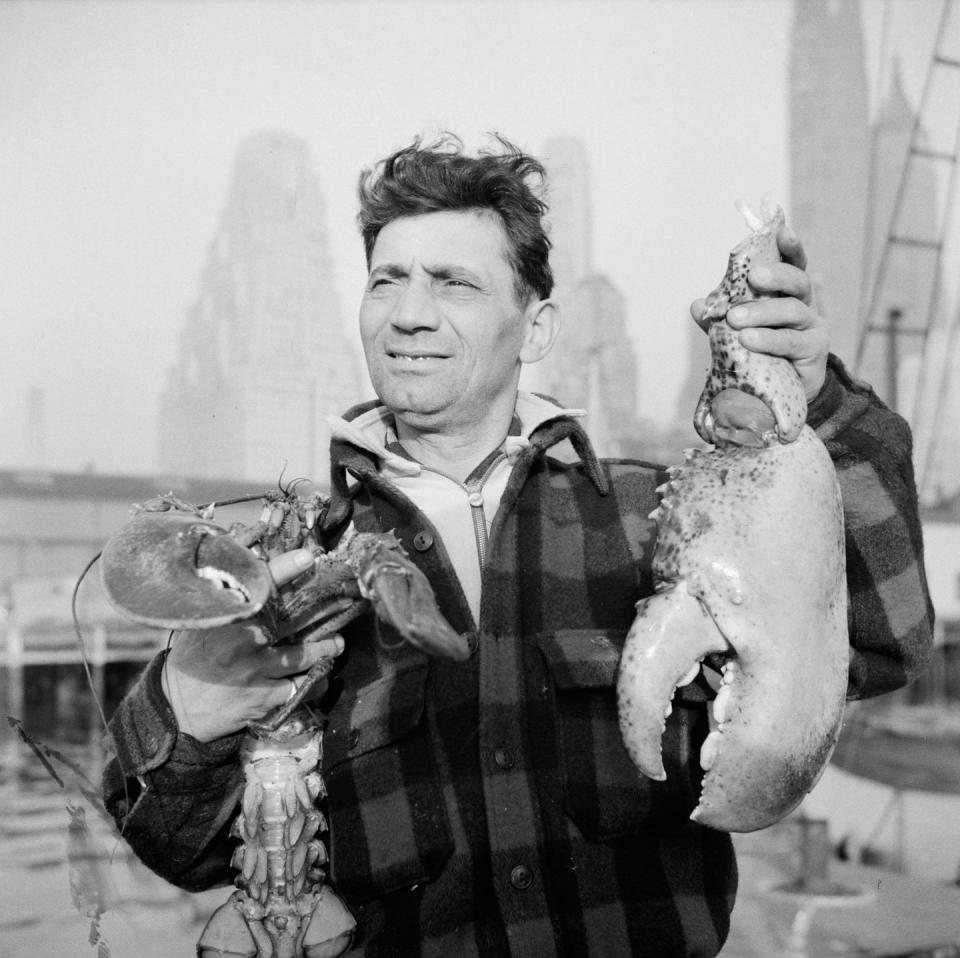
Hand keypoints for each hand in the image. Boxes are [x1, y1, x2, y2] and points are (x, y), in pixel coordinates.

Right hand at [160, 547, 344, 741]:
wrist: (178, 709)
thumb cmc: (195, 657)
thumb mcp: (205, 623)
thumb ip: (228, 599)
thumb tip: (252, 562)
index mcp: (227, 618)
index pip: (257, 586)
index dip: (284, 569)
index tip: (308, 556)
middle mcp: (242, 641)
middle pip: (291, 620)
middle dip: (324, 610)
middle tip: (346, 600)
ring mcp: (254, 670)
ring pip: (304, 655)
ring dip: (326, 648)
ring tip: (337, 642)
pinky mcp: (263, 697)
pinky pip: (299, 686)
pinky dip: (314, 681)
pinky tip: (321, 674)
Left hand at [691, 224, 828, 402]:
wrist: (779, 392)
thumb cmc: (759, 353)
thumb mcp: (735, 333)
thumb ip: (718, 318)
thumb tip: (696, 305)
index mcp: (786, 294)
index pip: (793, 264)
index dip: (790, 247)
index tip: (782, 232)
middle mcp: (803, 305)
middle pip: (797, 281)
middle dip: (776, 276)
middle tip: (753, 277)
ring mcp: (812, 328)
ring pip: (793, 310)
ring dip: (763, 312)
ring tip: (736, 319)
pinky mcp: (814, 351)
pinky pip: (791, 342)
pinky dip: (769, 339)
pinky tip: (749, 339)